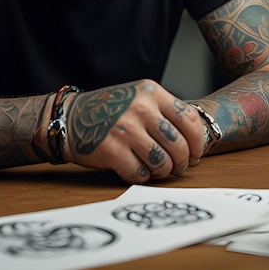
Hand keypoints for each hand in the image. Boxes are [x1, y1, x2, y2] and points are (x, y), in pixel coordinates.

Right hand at [62, 79, 204, 182]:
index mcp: (151, 92)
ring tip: (156, 169)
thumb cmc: (110, 110)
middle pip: (179, 145)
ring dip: (162, 172)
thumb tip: (194, 144)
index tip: (196, 154)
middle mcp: (140, 108)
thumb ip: (164, 113)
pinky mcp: (112, 150)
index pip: (190, 120)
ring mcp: (125, 129)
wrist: (71, 117)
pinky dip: (141, 176)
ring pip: (162, 162)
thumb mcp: (138, 98)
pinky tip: (135, 168)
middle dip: (182, 162)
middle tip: (176, 167)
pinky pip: (140, 173)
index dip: (198, 143)